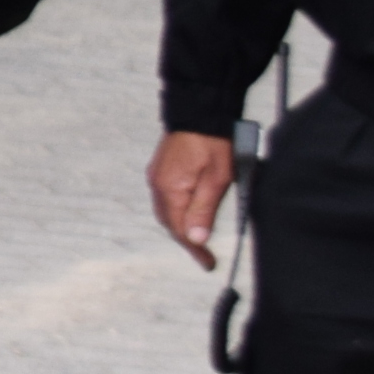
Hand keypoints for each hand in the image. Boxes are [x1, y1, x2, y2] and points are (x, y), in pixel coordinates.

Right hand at [148, 129, 233, 269]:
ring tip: (198, 238)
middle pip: (170, 222)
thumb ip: (204, 210)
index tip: (209, 263)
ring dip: (181, 226)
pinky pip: (166, 198)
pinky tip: (188, 212)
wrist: (200, 111)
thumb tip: (195, 239)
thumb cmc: (213, 142)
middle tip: (204, 255)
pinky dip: (177, 211)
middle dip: (186, 241)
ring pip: (167, 211)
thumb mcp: (216, 179)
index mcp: (170, 189)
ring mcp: (157, 176)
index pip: (180, 229)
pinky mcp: (162, 169)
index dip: (195, 249)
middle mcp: (158, 184)